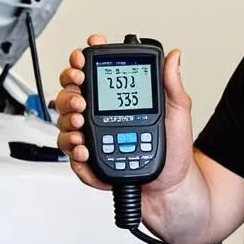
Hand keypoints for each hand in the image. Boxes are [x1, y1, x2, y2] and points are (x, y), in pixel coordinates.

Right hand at [54, 33, 194, 193]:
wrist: (172, 187)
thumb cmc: (176, 151)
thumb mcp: (178, 112)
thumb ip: (172, 84)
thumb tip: (173, 56)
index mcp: (120, 99)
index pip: (94, 73)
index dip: (82, 61)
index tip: (83, 58)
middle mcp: (102, 116)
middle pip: (70, 95)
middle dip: (69, 91)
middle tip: (81, 97)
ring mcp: (95, 139)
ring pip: (66, 124)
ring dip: (69, 121)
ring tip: (82, 124)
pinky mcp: (92, 162)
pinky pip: (72, 156)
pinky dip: (74, 152)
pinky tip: (84, 150)